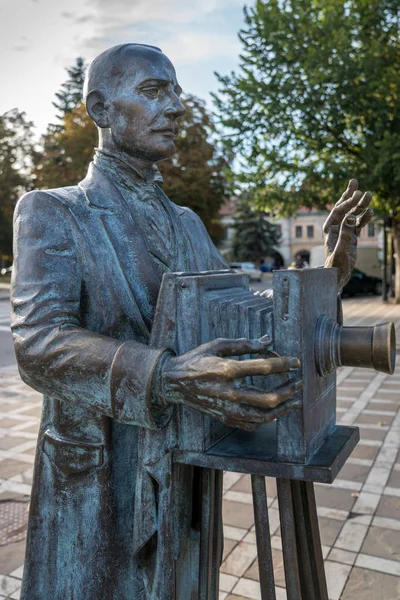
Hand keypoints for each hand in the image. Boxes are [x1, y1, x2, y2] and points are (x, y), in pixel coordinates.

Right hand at [161, 337, 301, 430]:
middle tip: (299, 382)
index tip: (296, 362)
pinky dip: (267, 419)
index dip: (284, 364)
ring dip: (284, 409)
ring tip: (295, 400)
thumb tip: (268, 340)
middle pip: (269, 398)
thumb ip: (244, 344)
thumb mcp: (217, 345)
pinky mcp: (225, 418)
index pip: (264, 368)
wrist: (174, 383)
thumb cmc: (196, 360)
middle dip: (289, 390)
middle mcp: (229, 393)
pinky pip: (252, 424)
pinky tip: (276, 411)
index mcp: (227, 370)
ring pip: (263, 416)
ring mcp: (227, 409)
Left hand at [323, 179, 372, 290]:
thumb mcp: (341, 251)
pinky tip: (371, 212)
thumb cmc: (336, 266)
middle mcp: (335, 227)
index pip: (338, 211)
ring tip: (369, 194)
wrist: (336, 276)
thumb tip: (350, 217)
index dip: (348, 202)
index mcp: (328, 229)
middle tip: (355, 182)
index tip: (357, 194)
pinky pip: (358, 224)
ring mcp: (343, 231)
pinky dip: (364, 218)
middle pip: (342, 208)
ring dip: (360, 205)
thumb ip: (345, 235)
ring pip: (352, 214)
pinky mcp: (350, 236)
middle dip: (349, 196)